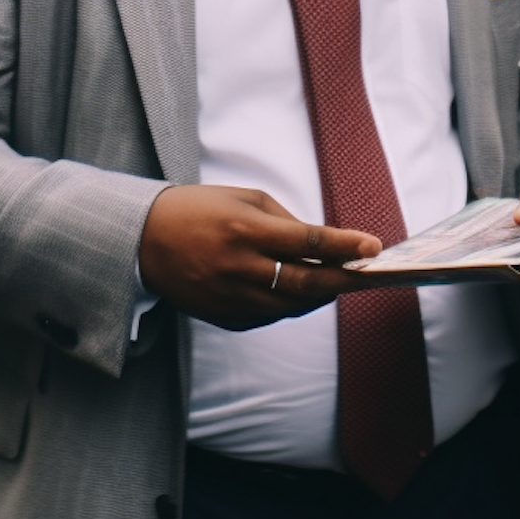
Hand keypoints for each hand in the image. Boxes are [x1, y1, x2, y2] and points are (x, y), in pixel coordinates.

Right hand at [139, 184, 380, 331]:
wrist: (146, 240)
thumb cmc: (200, 209)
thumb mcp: (242, 200)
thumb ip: (285, 221)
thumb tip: (323, 244)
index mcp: (245, 231)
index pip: (308, 241)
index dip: (345, 245)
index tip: (374, 246)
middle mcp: (240, 268)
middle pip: (307, 281)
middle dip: (345, 278)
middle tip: (370, 275)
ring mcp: (231, 298)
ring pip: (293, 304)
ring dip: (322, 294)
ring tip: (341, 282)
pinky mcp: (225, 318)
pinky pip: (270, 316)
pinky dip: (293, 305)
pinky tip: (304, 292)